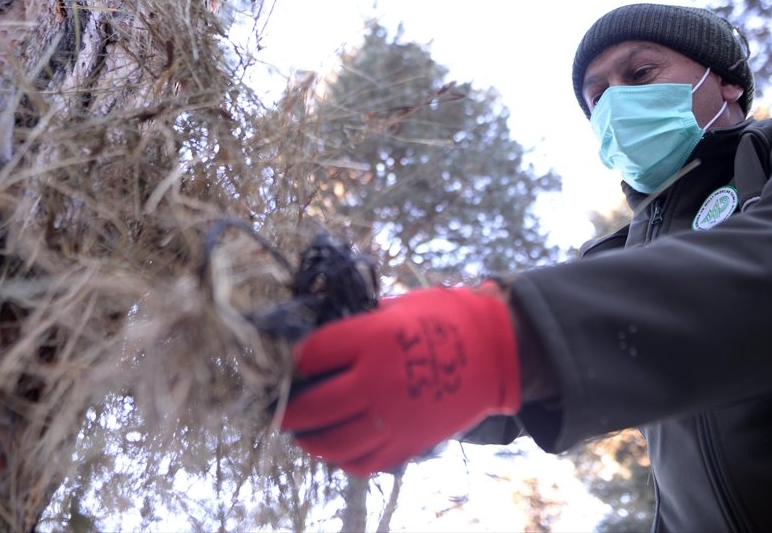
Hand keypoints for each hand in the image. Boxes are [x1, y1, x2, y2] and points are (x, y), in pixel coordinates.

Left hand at [279, 284, 520, 475]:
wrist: (494, 353)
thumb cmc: (443, 319)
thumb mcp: (394, 309)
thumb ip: (356, 328)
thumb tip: (319, 341)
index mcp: (372, 340)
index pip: (311, 355)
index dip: (293, 360)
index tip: (287, 362)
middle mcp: (377, 383)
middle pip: (312, 407)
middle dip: (288, 409)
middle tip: (277, 407)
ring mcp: (392, 420)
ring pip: (332, 443)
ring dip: (309, 439)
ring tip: (301, 432)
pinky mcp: (407, 444)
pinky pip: (362, 462)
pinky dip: (342, 458)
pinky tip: (335, 446)